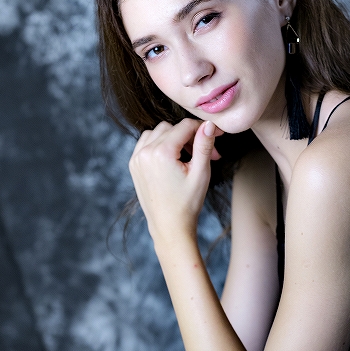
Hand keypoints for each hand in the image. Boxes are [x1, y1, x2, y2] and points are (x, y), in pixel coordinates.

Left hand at [129, 118, 222, 244]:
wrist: (169, 226)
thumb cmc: (187, 202)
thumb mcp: (201, 172)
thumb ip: (204, 144)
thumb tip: (209, 124)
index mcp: (162, 153)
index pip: (185, 126)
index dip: (202, 128)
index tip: (216, 135)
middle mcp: (145, 152)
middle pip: (171, 127)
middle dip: (188, 136)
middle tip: (202, 154)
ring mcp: (137, 158)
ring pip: (157, 132)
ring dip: (172, 138)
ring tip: (186, 157)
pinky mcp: (133, 164)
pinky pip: (146, 142)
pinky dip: (158, 143)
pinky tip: (171, 158)